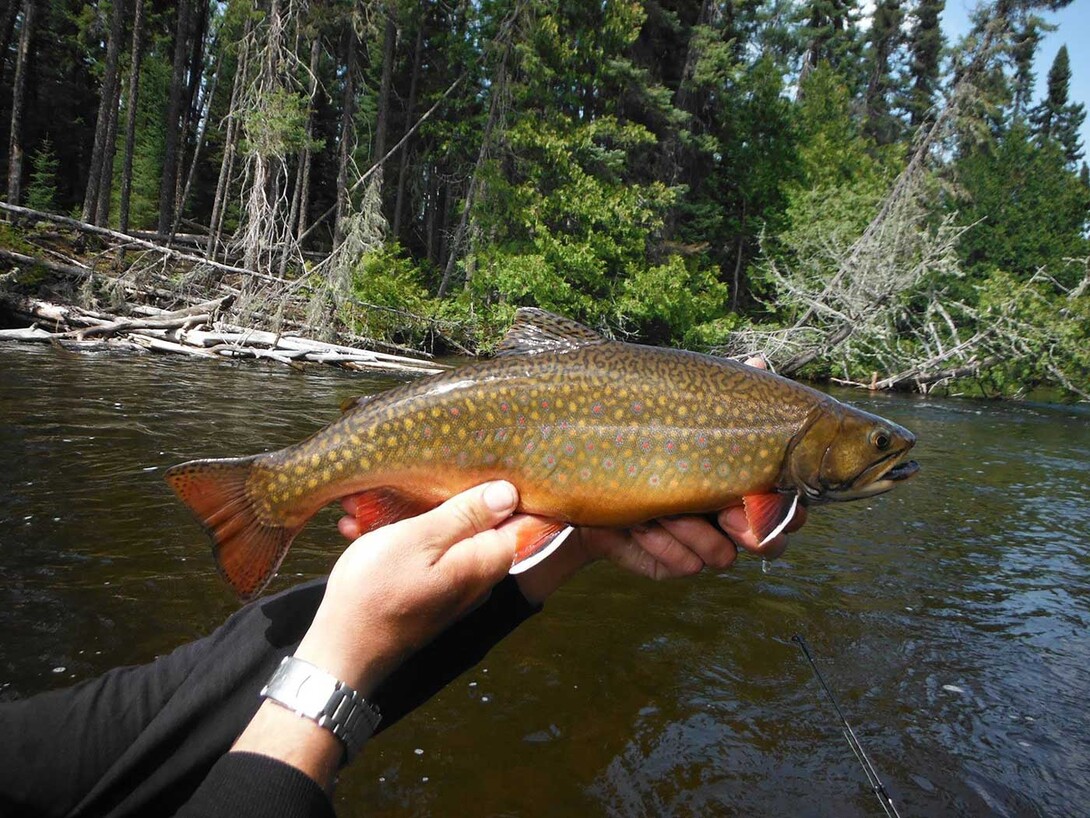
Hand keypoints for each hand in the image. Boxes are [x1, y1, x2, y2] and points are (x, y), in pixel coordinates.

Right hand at [231, 482, 521, 787]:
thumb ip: (465, 515)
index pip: (516, 515)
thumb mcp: (418, 539)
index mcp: (486, 560)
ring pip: (441, 535)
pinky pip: (422, 556)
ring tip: (362, 506)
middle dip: (437, 497)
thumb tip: (509, 492)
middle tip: (397, 483)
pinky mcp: (429, 594)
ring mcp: (454, 588)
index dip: (494, 486)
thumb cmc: (376, 591)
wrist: (342, 653)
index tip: (467, 467)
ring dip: (406, 515)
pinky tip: (360, 527)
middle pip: (475, 521)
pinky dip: (396, 539)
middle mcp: (479, 577)